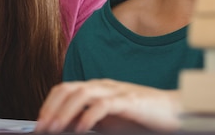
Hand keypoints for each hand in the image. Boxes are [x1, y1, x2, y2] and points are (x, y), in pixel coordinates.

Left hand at [35, 79, 181, 132]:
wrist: (174, 111)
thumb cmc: (141, 116)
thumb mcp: (109, 120)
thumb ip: (88, 120)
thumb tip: (66, 127)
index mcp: (96, 88)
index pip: (65, 89)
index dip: (49, 104)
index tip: (40, 123)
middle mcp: (103, 85)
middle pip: (69, 88)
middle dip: (52, 108)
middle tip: (42, 128)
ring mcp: (116, 91)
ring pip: (82, 93)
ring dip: (65, 111)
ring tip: (56, 128)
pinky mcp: (130, 101)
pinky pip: (105, 104)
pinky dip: (90, 115)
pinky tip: (81, 127)